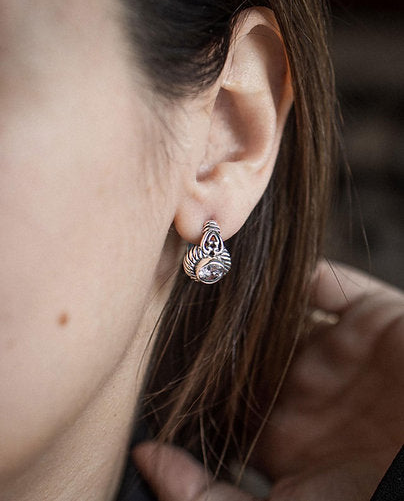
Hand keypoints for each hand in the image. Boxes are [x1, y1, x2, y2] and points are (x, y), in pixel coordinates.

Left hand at [133, 262, 403, 500]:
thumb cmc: (376, 496)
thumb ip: (208, 495)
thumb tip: (145, 457)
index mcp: (286, 433)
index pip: (228, 395)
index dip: (195, 376)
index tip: (151, 351)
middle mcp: (307, 386)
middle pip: (249, 345)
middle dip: (214, 325)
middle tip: (164, 295)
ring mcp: (340, 350)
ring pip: (281, 310)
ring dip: (249, 291)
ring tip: (205, 263)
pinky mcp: (372, 316)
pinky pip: (328, 282)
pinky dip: (300, 269)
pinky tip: (260, 259)